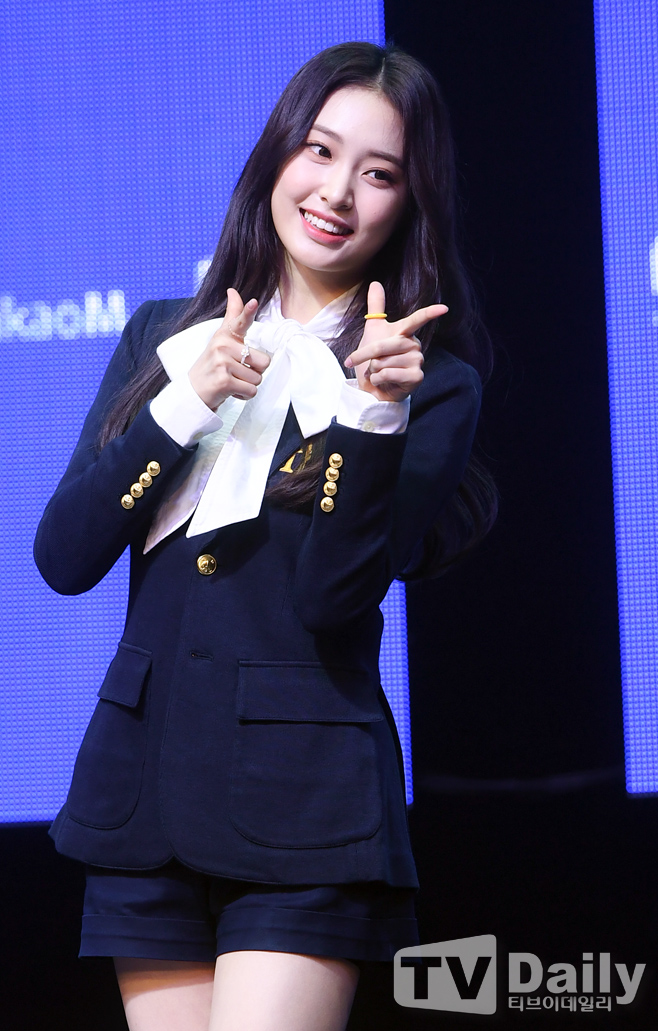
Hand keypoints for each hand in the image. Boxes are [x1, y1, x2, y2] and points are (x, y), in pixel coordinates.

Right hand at [188, 288, 269, 408]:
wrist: (192, 392)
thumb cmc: (212, 365)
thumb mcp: (220, 339)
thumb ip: (232, 317)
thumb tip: (233, 290)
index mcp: (224, 335)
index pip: (239, 321)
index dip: (247, 312)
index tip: (253, 302)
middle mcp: (222, 346)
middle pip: (264, 361)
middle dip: (255, 372)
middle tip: (236, 372)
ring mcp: (222, 363)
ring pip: (258, 378)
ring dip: (248, 384)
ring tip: (231, 380)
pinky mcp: (224, 381)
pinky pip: (251, 391)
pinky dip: (243, 395)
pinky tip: (230, 390)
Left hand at [344, 282, 447, 401]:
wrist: (373, 388)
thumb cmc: (374, 360)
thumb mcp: (372, 332)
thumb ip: (376, 308)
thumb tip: (375, 282)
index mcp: (406, 333)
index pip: (418, 320)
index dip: (430, 314)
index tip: (444, 308)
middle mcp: (415, 345)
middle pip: (384, 345)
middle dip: (366, 354)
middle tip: (363, 362)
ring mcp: (418, 361)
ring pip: (384, 361)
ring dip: (373, 370)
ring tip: (379, 374)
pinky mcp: (416, 377)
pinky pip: (389, 373)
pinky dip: (378, 380)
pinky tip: (383, 382)